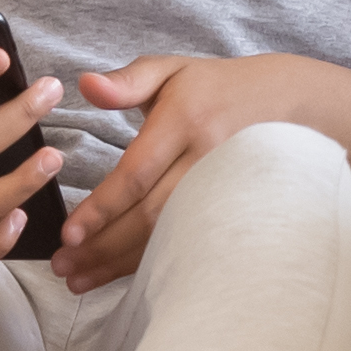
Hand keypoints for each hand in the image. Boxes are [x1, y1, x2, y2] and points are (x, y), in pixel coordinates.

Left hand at [54, 52, 334, 288]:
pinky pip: (186, 243)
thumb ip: (127, 81)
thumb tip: (85, 85)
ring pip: (167, 237)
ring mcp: (223, 191)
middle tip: (62, 265)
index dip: (103, 207)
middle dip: (102, 245)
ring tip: (78, 279)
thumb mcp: (172, 71)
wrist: (288, 104)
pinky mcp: (231, 212)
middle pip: (149, 215)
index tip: (70, 232)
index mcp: (185, 120)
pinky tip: (116, 274)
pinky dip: (149, 263)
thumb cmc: (215, 88)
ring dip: (119, 263)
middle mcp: (206, 159)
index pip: (137, 173)